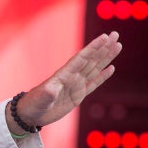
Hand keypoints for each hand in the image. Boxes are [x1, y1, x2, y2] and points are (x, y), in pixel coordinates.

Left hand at [6, 31, 121, 133]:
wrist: (31, 113)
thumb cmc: (33, 104)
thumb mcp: (40, 99)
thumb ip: (47, 94)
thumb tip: (51, 90)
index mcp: (64, 75)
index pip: (82, 58)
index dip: (93, 48)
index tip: (104, 37)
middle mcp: (72, 77)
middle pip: (91, 59)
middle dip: (104, 47)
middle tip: (115, 34)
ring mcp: (75, 85)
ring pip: (95, 68)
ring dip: (106, 57)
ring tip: (117, 45)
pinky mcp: (78, 95)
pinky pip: (94, 83)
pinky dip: (103, 75)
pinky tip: (111, 67)